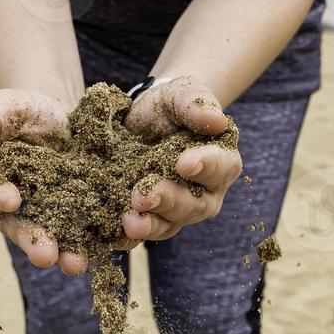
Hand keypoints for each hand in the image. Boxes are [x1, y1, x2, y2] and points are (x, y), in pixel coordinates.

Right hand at [0, 88, 88, 275]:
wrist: (68, 117)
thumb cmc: (28, 111)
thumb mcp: (7, 108)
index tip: (10, 200)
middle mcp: (17, 209)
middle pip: (21, 227)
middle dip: (33, 240)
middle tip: (45, 254)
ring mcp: (50, 217)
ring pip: (54, 239)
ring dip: (65, 253)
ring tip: (76, 264)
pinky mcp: (82, 218)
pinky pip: (90, 233)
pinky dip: (100, 242)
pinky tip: (111, 246)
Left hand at [121, 76, 242, 242]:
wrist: (138, 119)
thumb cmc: (168, 106)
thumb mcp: (180, 95)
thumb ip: (196, 104)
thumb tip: (217, 119)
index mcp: (220, 162)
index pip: (220, 167)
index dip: (204, 166)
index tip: (184, 163)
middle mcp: (203, 194)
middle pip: (194, 205)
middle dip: (169, 200)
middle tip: (145, 195)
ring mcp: (175, 211)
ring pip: (168, 225)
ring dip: (149, 225)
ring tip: (130, 222)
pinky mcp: (148, 219)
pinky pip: (140, 234)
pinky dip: (126, 238)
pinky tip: (113, 237)